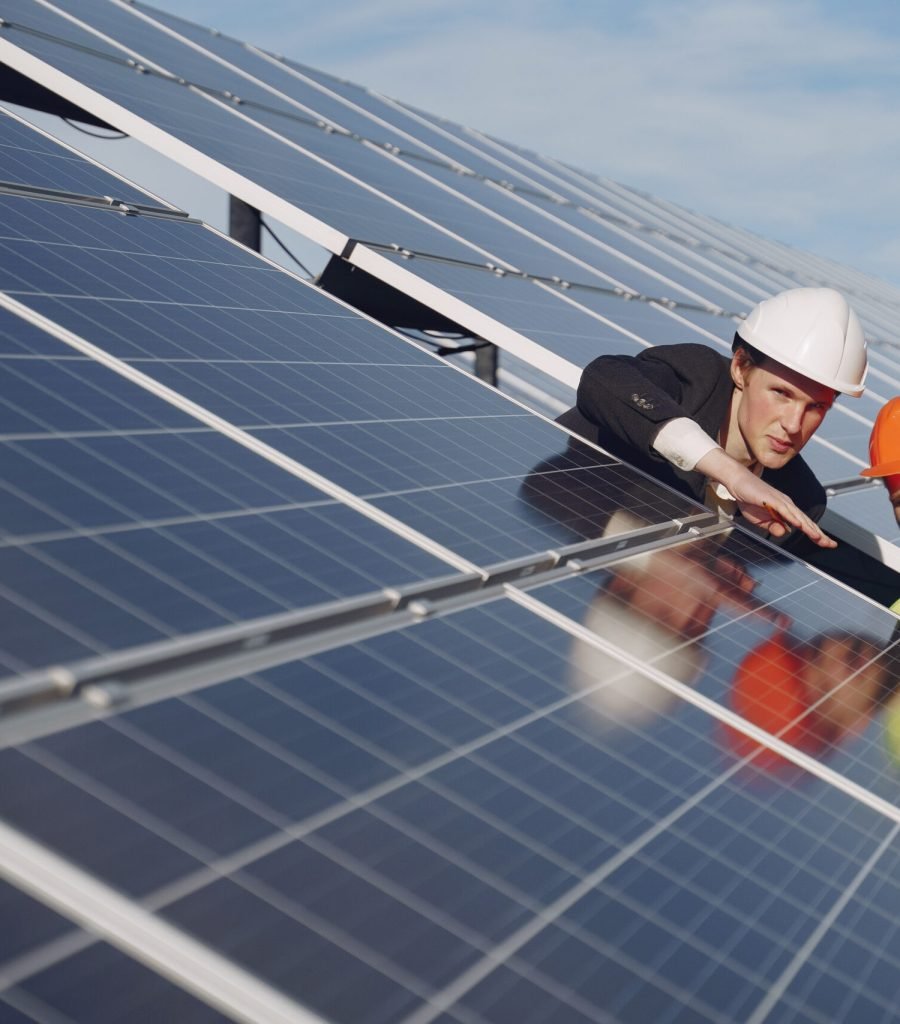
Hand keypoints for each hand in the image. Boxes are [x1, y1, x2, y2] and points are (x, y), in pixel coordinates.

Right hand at [696, 449, 835, 547]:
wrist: (738, 483)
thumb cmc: (749, 499)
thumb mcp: (761, 520)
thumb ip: (773, 527)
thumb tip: (784, 532)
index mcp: (786, 510)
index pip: (804, 524)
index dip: (816, 534)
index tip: (826, 543)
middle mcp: (787, 505)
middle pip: (806, 521)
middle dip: (819, 534)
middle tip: (830, 544)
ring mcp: (781, 501)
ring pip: (798, 517)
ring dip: (809, 528)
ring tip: (819, 538)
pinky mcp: (772, 499)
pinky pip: (785, 510)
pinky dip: (793, 518)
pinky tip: (799, 525)